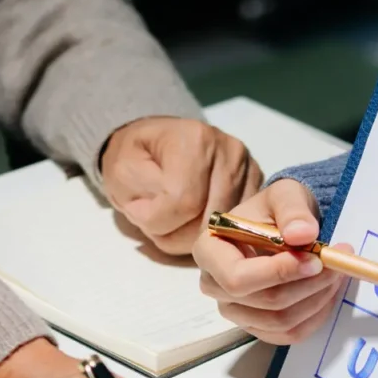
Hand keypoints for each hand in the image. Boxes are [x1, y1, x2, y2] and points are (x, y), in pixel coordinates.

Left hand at [101, 117, 262, 254]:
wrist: (158, 145)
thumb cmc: (137, 157)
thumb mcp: (119, 173)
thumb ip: (138, 200)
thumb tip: (166, 220)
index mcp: (196, 140)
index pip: (183, 203)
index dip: (156, 220)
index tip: (140, 209)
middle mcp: (231, 151)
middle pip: (207, 221)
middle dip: (175, 234)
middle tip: (156, 219)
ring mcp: (249, 170)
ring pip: (224, 232)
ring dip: (192, 237)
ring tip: (174, 219)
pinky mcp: (257, 189)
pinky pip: (236, 230)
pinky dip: (212, 235)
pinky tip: (195, 220)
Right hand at [193, 178, 348, 344]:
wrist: (281, 227)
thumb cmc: (275, 210)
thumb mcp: (285, 195)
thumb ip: (293, 211)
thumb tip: (302, 235)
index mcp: (210, 252)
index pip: (238, 278)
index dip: (279, 273)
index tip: (316, 259)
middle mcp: (215, 286)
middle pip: (265, 302)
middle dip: (309, 285)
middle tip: (338, 263)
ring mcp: (235, 311)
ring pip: (282, 321)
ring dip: (318, 299)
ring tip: (337, 272)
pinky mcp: (258, 326)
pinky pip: (290, 333)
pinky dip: (317, 315)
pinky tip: (328, 291)